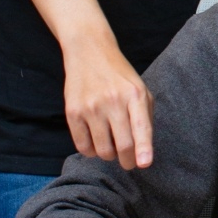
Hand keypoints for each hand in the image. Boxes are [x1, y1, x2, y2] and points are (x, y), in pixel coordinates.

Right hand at [62, 30, 153, 169]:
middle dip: (128, 161)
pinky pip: (82, 146)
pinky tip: (96, 142)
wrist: (90, 52)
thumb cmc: (120, 76)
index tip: (144, 165)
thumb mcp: (140, 89)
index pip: (141, 127)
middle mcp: (114, 100)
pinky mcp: (73, 112)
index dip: (143, 149)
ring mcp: (91, 107)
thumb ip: (145, 117)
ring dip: (109, 156)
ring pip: (103, 150)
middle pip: (123, 145)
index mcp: (135, 95)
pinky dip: (91, 151)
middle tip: (129, 163)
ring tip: (112, 146)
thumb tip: (143, 150)